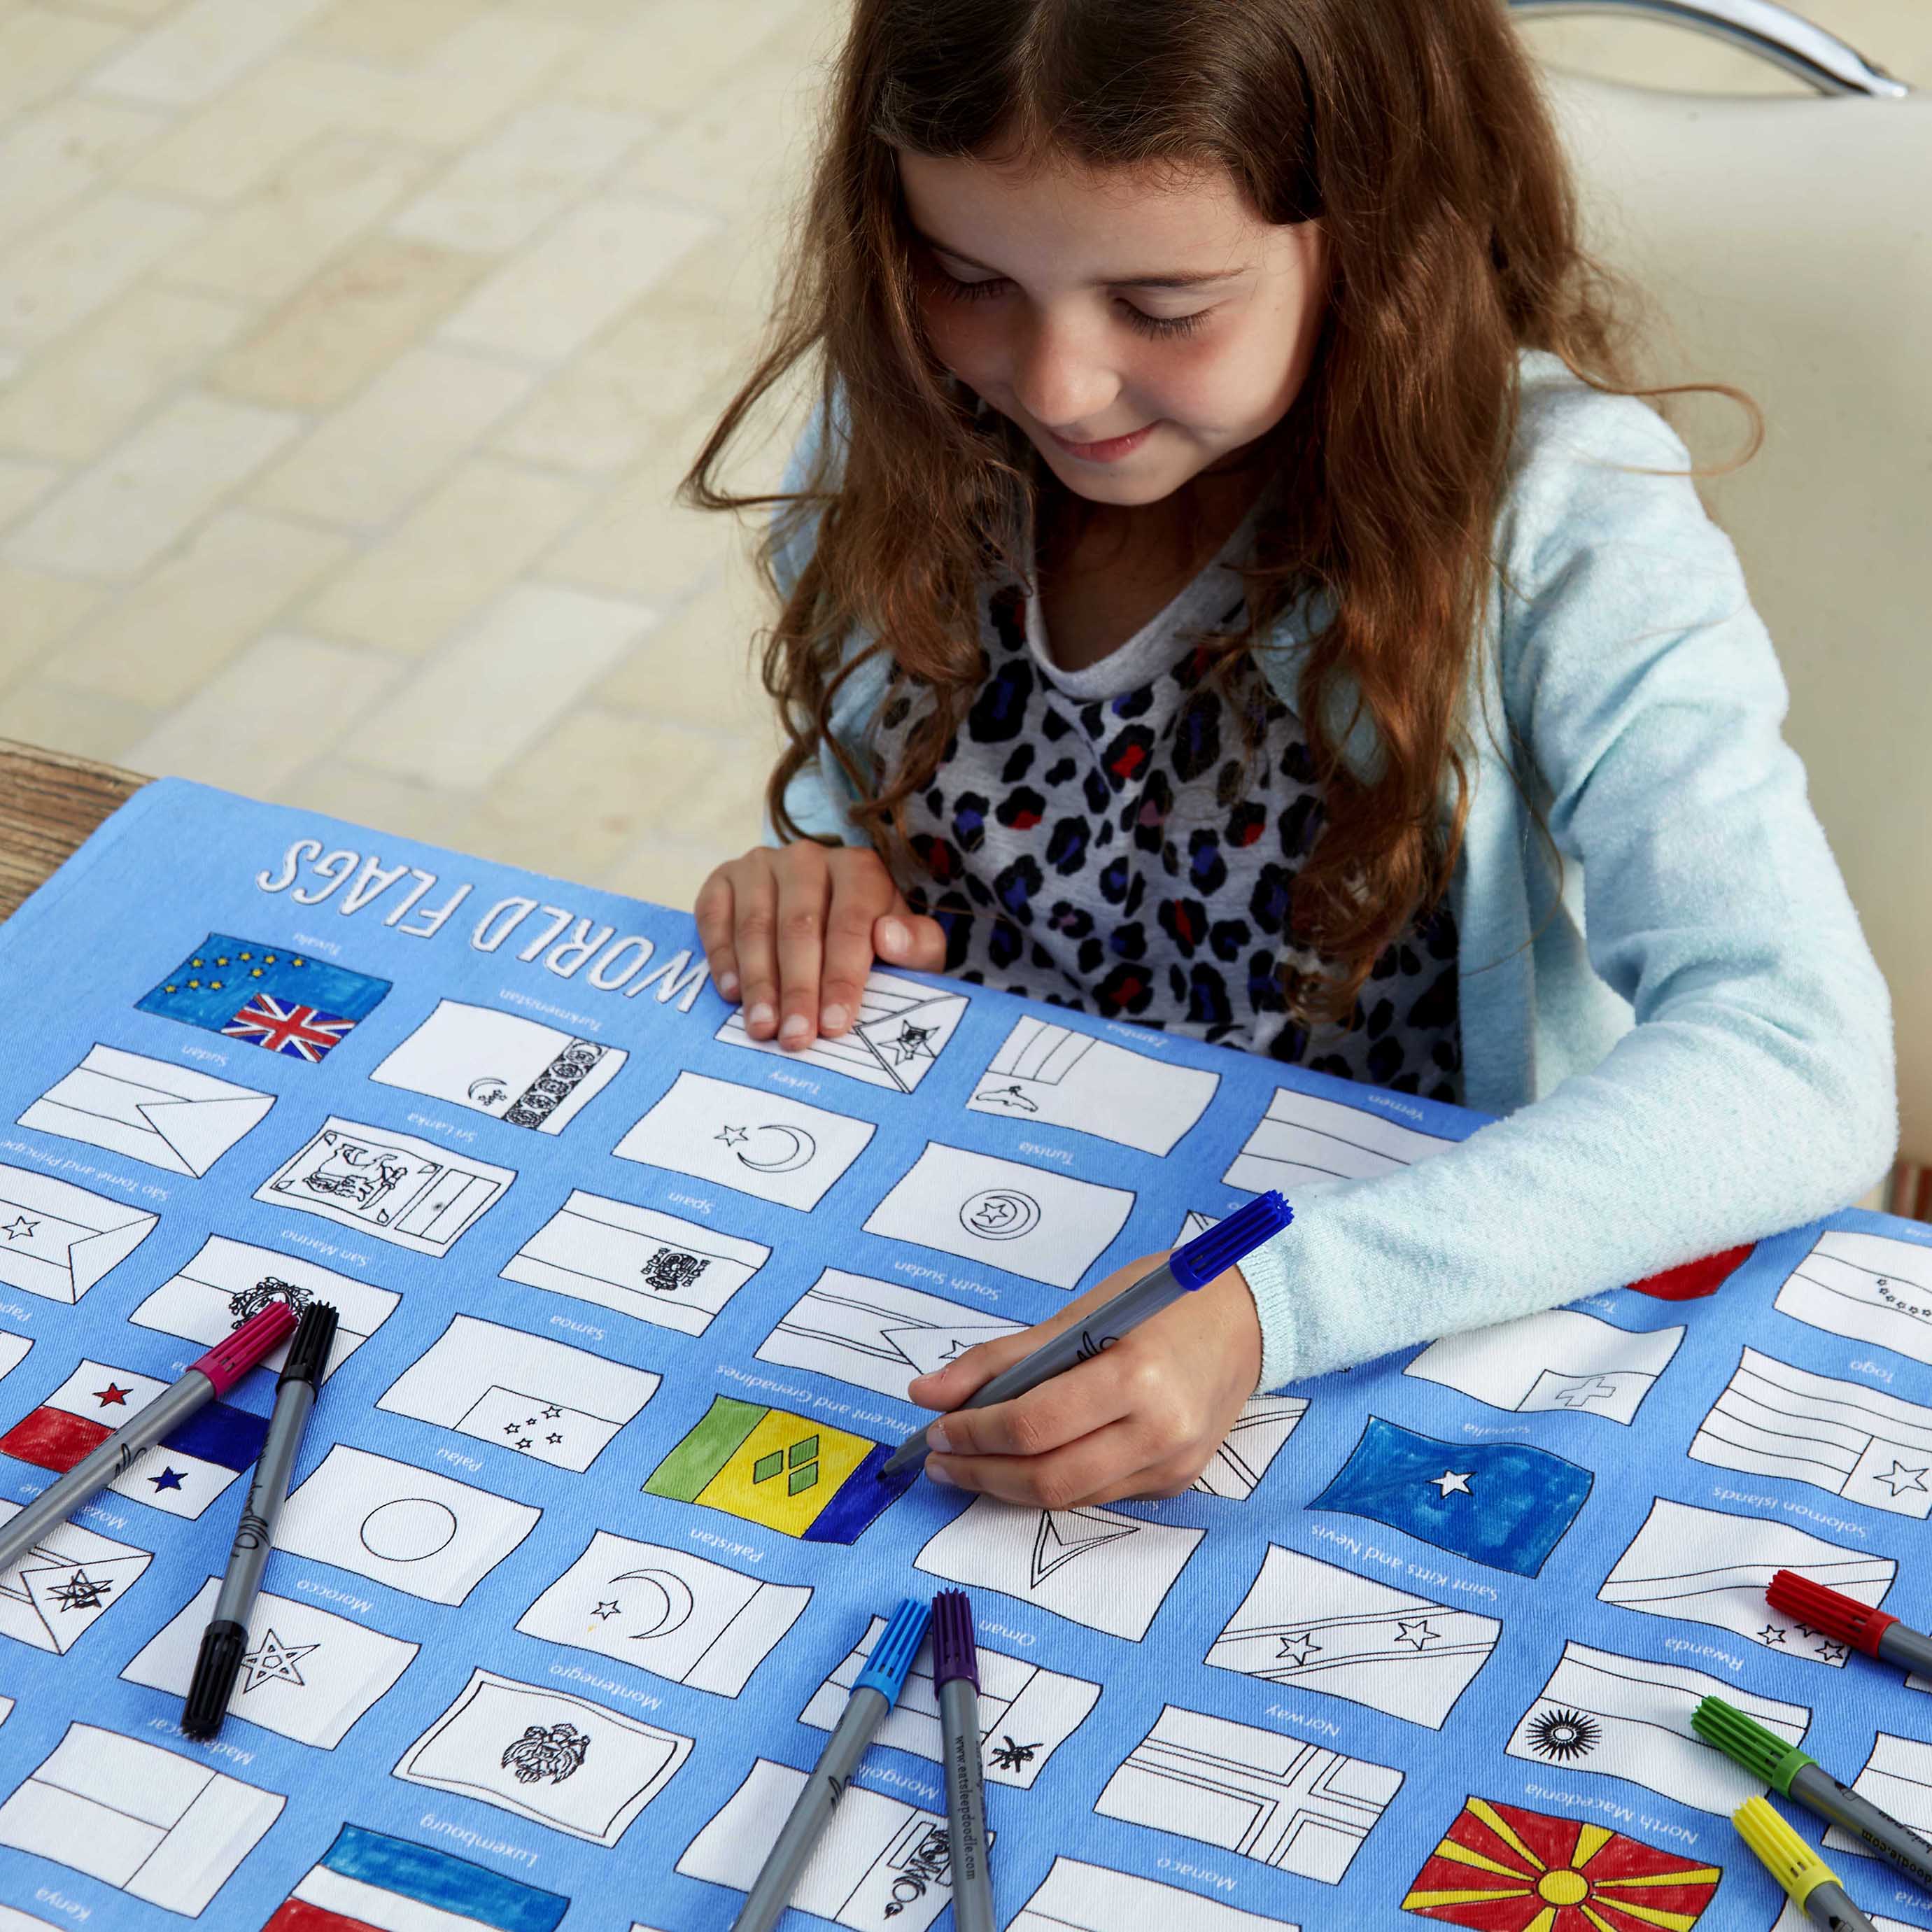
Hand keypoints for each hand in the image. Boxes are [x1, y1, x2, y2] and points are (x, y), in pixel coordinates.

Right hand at [694, 843, 945, 1050]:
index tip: (835, 1025)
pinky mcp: (723, 878)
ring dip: (758, 981)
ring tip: (762, 1027)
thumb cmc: (872, 942)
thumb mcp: (911, 947)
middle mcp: (807, 858)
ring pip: (756, 924)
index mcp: (858, 869)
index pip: (850, 923)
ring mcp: (761, 864)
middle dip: (797, 989)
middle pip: (799, 927)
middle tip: (795, 1038)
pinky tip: (730, 993)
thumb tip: (889, 937)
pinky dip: (721, 955)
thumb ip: (918, 946)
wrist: (823, 916)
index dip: (842, 977)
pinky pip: (714, 915)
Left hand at [906, 1253, 1263, 1506]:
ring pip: (1069, 1497)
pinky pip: (1097, 1493)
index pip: (1035, 1424)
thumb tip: (927, 1394)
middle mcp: (1161, 1433)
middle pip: (1048, 1477)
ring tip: (969, 1462)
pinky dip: (1052, 1480)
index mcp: (1138, 1378)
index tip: (934, 1427)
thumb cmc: (1164, 1300)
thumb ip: (1001, 1357)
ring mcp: (1173, 1466)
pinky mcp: (1176, 1483)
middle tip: (939, 1456)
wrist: (1250, 1319)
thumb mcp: (1081, 1312)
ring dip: (1008, 1485)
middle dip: (981, 1473)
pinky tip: (1025, 1461)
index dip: (974, 1433)